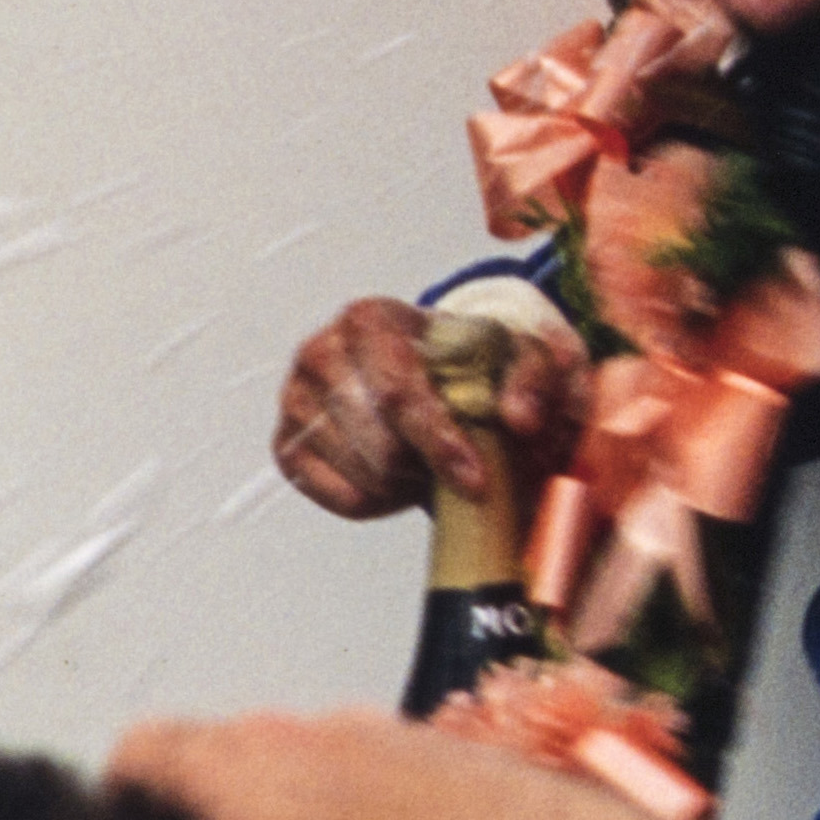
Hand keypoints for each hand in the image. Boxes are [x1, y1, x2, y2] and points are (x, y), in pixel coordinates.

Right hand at [273, 297, 573, 520]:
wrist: (435, 368)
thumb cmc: (477, 358)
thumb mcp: (521, 352)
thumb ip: (535, 375)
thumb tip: (521, 417)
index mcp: (368, 318)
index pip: (398, 393)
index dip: (439, 442)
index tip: (477, 480)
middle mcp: (318, 353)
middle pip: (377, 443)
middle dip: (428, 466)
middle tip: (462, 467)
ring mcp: (293, 401)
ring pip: (360, 476)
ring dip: (409, 483)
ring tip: (434, 461)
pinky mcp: (285, 446)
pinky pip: (339, 499)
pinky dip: (382, 501)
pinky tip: (403, 476)